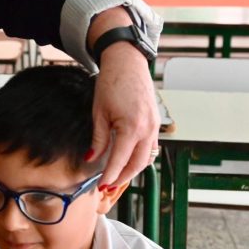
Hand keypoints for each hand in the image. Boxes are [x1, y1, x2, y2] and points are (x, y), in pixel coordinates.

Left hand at [89, 44, 158, 189]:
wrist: (127, 63)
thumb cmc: (111, 83)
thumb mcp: (99, 113)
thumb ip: (98, 139)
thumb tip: (92, 159)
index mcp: (132, 127)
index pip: (120, 160)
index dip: (110, 175)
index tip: (101, 185)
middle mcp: (147, 129)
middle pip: (137, 164)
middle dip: (122, 177)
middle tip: (108, 186)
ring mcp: (155, 126)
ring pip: (146, 158)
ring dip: (132, 170)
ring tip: (117, 177)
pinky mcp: (156, 122)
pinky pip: (150, 147)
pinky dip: (140, 157)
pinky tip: (128, 161)